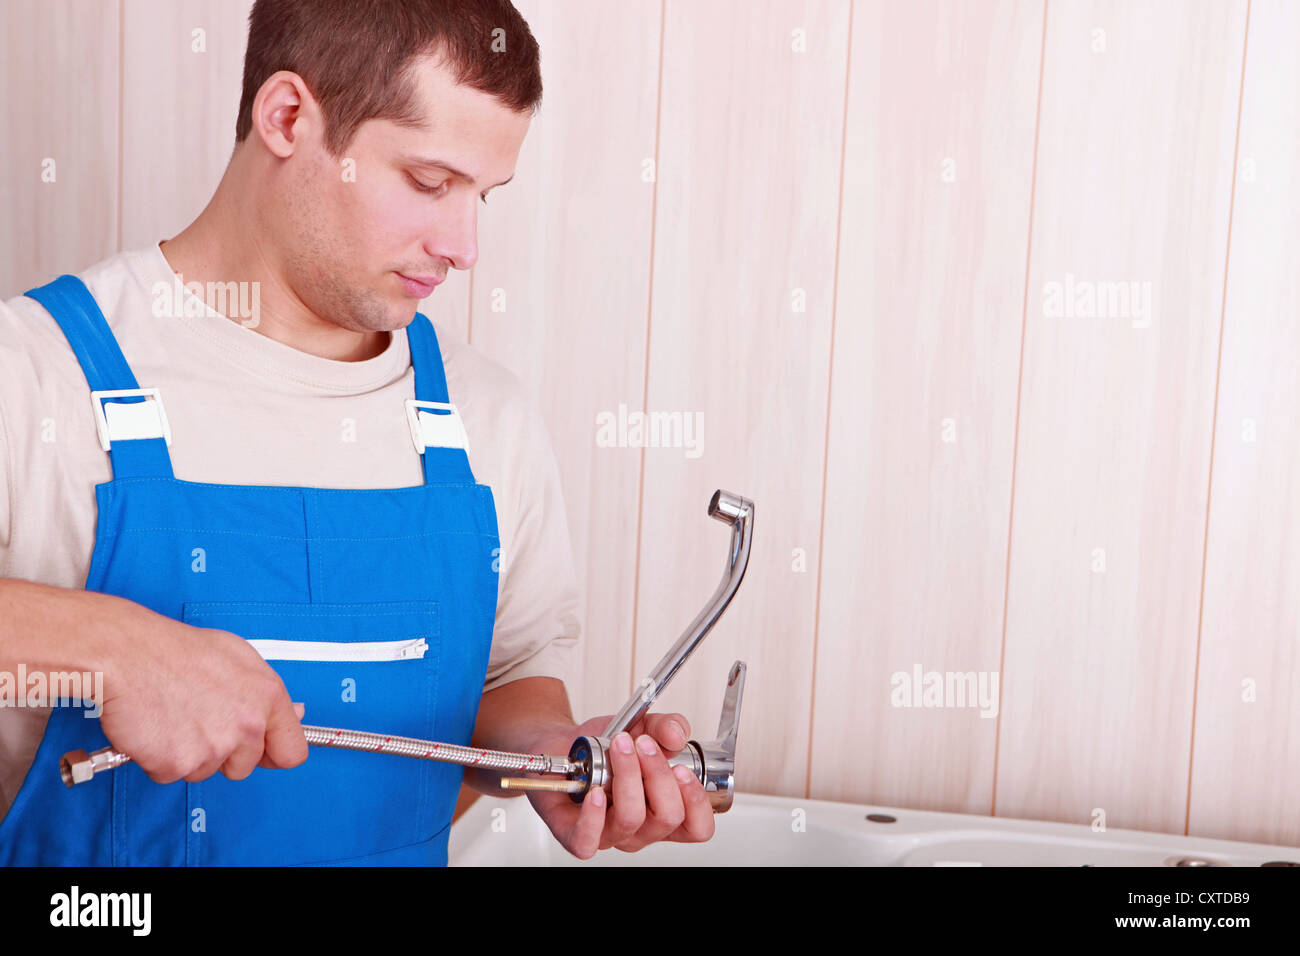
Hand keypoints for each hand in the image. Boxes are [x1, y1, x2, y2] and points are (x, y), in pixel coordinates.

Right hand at [98, 602, 308, 783]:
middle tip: (200, 720)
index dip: (274, 754)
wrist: (128, 653)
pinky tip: (156, 727)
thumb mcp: (238, 657)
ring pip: (206, 771)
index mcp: (267, 697)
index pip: (292, 751)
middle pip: (244, 766)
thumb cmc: (176, 651)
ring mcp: (213, 747)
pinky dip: (160, 758)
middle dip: (223, 752)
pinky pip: (171, 775)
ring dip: (189, 753)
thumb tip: (295, 714)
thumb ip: (266, 693)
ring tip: (175, 716)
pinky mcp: (177, 763)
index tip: (264, 753)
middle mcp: (246, 725)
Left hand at [521, 712, 715, 859]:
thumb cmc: (604, 747)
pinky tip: (595, 791)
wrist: (564, 745)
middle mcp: (640, 828)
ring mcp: (609, 834)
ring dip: (627, 777)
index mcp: (662, 810)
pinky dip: (592, 816)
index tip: (682, 769)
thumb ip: (667, 726)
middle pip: (667, 818)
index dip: (696, 802)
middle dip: (658, 774)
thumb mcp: (642, 727)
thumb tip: (677, 735)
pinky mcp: (574, 834)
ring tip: (618, 747)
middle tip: (642, 744)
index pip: (697, 828)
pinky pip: (588, 840)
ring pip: (631, 819)